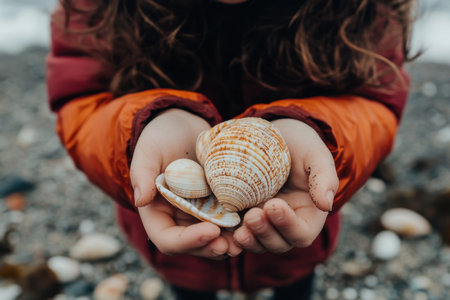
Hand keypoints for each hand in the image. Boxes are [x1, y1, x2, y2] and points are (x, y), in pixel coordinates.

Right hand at [130, 109, 241, 257]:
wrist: (183, 126)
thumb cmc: (161, 136)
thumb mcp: (149, 150)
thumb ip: (142, 174)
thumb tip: (141, 201)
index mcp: (158, 213)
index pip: (168, 238)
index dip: (188, 241)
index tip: (211, 231)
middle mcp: (179, 218)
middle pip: (194, 245)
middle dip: (212, 248)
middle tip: (231, 245)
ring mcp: (201, 213)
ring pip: (214, 237)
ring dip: (229, 243)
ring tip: (246, 240)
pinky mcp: (219, 204)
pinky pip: (229, 220)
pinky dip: (241, 226)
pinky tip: (256, 222)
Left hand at [234, 118, 338, 252]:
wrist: (276, 136)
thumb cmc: (301, 145)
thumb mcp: (315, 156)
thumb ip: (325, 178)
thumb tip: (326, 205)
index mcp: (308, 215)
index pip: (302, 233)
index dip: (288, 225)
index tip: (274, 205)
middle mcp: (286, 224)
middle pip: (278, 243)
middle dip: (265, 233)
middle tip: (253, 215)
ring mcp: (264, 223)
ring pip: (257, 243)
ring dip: (248, 239)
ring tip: (238, 229)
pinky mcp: (243, 216)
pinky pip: (238, 233)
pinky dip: (230, 236)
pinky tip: (221, 229)